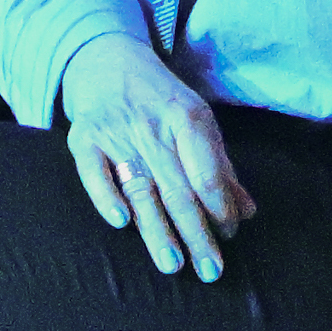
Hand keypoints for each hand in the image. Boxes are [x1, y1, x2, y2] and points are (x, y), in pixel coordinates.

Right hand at [60, 35, 256, 281]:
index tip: (230, 234)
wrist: (108, 61)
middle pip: (179, 188)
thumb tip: (247, 211)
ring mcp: (116, 132)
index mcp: (188, 118)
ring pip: (141, 188)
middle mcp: (153, 126)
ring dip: (157, 229)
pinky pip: (94, 171)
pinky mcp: (83, 138)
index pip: (208, 170)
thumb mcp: (197, 121)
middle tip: (211, 270)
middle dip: (197, 232)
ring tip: (173, 263)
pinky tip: (121, 222)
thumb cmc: (161, 100)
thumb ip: (220, 167)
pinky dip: (107, 196)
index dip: (220, 204)